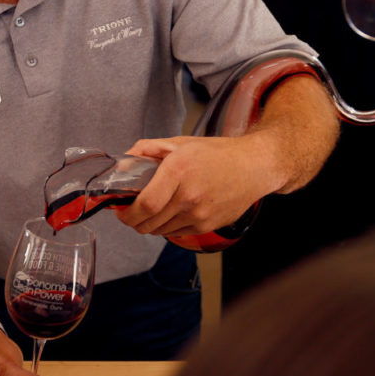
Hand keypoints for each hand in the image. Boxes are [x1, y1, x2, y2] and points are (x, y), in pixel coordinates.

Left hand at [114, 135, 276, 236]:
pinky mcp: (208, 225)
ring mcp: (200, 214)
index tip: (120, 211)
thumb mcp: (180, 142)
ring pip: (161, 231)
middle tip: (130, 214)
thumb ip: (148, 148)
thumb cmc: (217, 153)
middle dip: (134, 222)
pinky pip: (177, 232)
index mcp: (179, 171)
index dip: (128, 214)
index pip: (146, 205)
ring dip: (150, 225)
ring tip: (151, 211)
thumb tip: (124, 159)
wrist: (253, 167)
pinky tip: (171, 213)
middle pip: (150, 223)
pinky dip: (167, 227)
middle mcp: (189, 196)